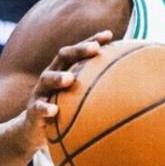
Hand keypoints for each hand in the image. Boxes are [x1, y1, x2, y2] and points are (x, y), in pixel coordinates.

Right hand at [22, 30, 113, 150]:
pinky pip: (38, 109)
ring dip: (58, 77)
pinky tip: (54, 111)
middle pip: (63, 56)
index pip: (78, 51)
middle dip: (78, 50)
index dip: (92, 40)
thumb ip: (98, 90)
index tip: (108, 35)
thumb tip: (131, 87)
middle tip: (94, 49)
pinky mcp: (32, 111)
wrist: (34, 130)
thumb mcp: (78, 99)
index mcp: (64, 69)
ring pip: (47, 79)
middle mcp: (51, 76)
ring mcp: (40, 92)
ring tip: (70, 79)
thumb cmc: (64, 110)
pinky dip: (45, 108)